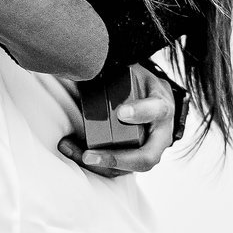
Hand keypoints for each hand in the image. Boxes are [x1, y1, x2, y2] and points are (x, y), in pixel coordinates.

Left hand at [59, 63, 176, 177]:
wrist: (153, 102)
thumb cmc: (140, 86)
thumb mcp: (135, 73)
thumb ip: (117, 70)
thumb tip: (87, 64)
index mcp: (162, 108)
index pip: (157, 111)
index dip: (141, 112)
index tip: (121, 112)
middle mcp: (159, 136)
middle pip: (146, 156)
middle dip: (117, 159)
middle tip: (90, 155)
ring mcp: (147, 152)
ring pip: (127, 168)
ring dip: (98, 164)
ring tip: (73, 151)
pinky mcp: (132, 161)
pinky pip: (114, 169)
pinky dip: (92, 163)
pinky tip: (71, 149)